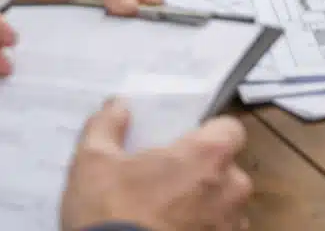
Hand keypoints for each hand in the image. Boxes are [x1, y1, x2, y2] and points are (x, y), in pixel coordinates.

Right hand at [61, 99, 251, 230]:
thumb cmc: (110, 212)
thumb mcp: (93, 162)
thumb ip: (107, 126)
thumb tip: (116, 106)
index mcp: (208, 156)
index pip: (230, 130)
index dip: (209, 134)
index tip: (184, 144)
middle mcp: (231, 189)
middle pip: (228, 169)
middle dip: (204, 173)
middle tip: (168, 181)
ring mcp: (230, 226)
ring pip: (225, 205)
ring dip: (205, 206)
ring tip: (168, 213)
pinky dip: (201, 230)